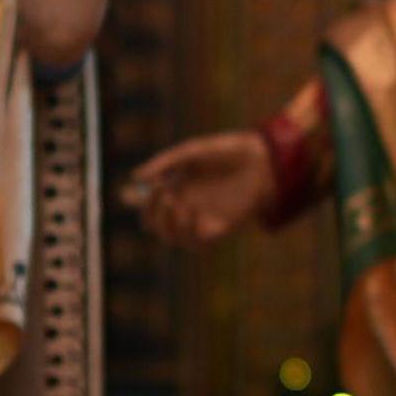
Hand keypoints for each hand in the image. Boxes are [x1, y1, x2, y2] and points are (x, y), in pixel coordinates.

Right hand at [122, 131, 276, 246]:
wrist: (261, 160)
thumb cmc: (227, 152)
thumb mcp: (191, 152)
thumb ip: (164, 162)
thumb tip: (134, 177)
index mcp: (178, 189)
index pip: (150, 207)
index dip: (142, 203)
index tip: (148, 187)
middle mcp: (188, 207)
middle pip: (157, 225)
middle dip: (152, 213)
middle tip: (163, 193)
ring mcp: (203, 220)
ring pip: (173, 238)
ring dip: (167, 225)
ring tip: (176, 203)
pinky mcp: (220, 229)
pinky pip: (197, 244)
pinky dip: (187, 233)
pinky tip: (191, 213)